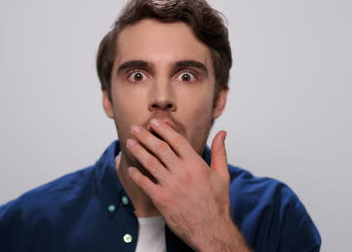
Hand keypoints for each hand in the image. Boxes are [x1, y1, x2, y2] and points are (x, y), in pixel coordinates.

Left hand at [126, 119, 249, 250]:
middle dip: (145, 136)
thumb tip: (222, 133)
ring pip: (150, 163)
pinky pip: (144, 183)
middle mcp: (182, 172)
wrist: (211, 229)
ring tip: (129, 143)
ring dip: (137, 151)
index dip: (163, 129)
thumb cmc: (217, 203)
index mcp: (196, 164)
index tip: (153, 122)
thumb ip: (220, 152)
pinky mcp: (162, 199)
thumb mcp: (223, 175)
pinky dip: (136, 175)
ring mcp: (170, 186)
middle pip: (160, 148)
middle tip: (134, 128)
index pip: (176, 140)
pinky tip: (130, 169)